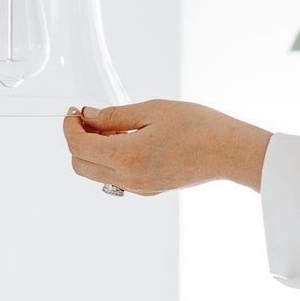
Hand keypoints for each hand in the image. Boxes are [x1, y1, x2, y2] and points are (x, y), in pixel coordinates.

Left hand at [61, 99, 271, 195]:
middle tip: (86, 118)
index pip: (78, 146)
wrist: (230, 151)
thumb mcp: (151, 111)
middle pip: (81, 165)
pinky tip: (123, 139)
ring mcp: (139, 188)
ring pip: (96, 174)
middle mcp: (128, 179)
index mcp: (126, 157)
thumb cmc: (198, 127)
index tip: (74, 111)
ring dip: (92, 151)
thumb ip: (114, 116)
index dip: (69, 127)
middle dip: (76, 141)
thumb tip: (87, 116)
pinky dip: (109, 160)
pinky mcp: (149, 190)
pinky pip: (115, 178)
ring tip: (107, 126)